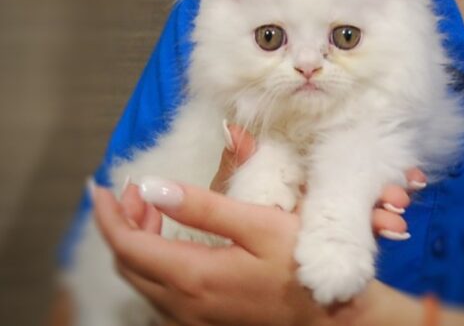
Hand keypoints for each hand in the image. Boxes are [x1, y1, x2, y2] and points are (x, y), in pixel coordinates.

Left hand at [93, 125, 427, 324]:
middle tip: (133, 191)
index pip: (127, 244)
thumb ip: (204, 206)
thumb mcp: (259, 223)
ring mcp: (191, 318)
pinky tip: (171, 242)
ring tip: (150, 208)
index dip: (108, 214)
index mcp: (193, 275)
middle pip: (129, 262)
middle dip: (122, 223)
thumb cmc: (300, 263)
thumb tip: (153, 187)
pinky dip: (154, 261)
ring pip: (143, 278)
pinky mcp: (203, 321)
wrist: (329, 316)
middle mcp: (183, 304)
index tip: (99, 187)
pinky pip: (160, 292)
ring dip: (137, 241)